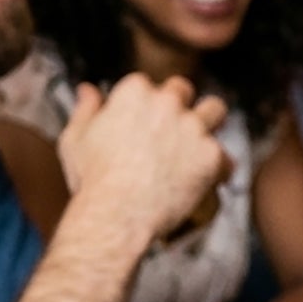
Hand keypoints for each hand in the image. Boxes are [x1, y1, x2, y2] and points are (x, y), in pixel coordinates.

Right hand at [59, 75, 229, 246]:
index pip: (149, 85)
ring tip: (200, 145)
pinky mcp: (212, 155)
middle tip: (174, 132)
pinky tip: (208, 183)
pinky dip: (219, 170)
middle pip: (183, 90)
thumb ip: (86, 110)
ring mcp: (193, 127)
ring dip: (210, 124)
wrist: (115, 216)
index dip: (147, 104)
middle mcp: (168, 103)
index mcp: (135, 92)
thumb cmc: (92, 180)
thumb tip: (88, 89)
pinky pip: (226, 158)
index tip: (144, 123)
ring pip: (215, 110)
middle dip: (180, 106)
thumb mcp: (76, 140)